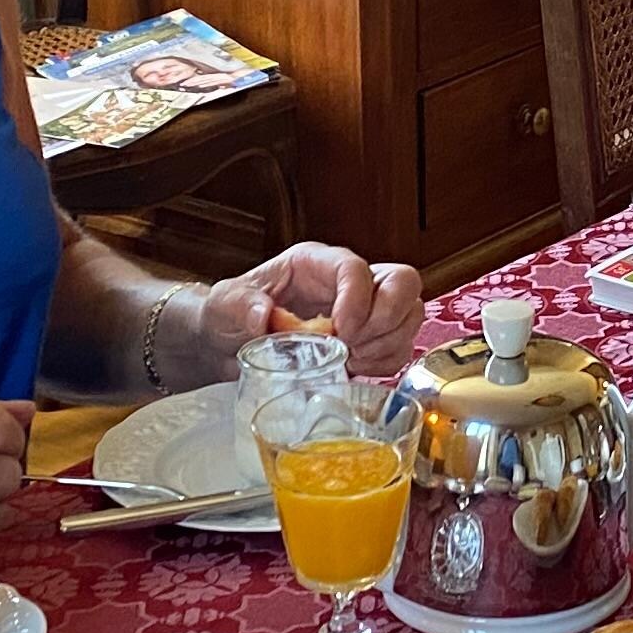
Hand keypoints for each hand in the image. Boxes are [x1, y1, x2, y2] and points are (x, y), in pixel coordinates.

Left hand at [198, 246, 428, 375]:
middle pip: (403, 282)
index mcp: (315, 264)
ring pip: (410, 315)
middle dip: (387, 318)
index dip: (357, 299)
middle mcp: (348, 281)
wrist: (229, 346)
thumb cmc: (230, 316)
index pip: (355, 268)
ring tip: (350, 359)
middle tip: (354, 345)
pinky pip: (400, 347)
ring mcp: (365, 308)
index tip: (340, 331)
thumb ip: (238, 305)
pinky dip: (384, 362)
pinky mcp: (370, 338)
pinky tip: (354, 369)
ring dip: (386, 343)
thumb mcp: (223, 306)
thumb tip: (264, 314)